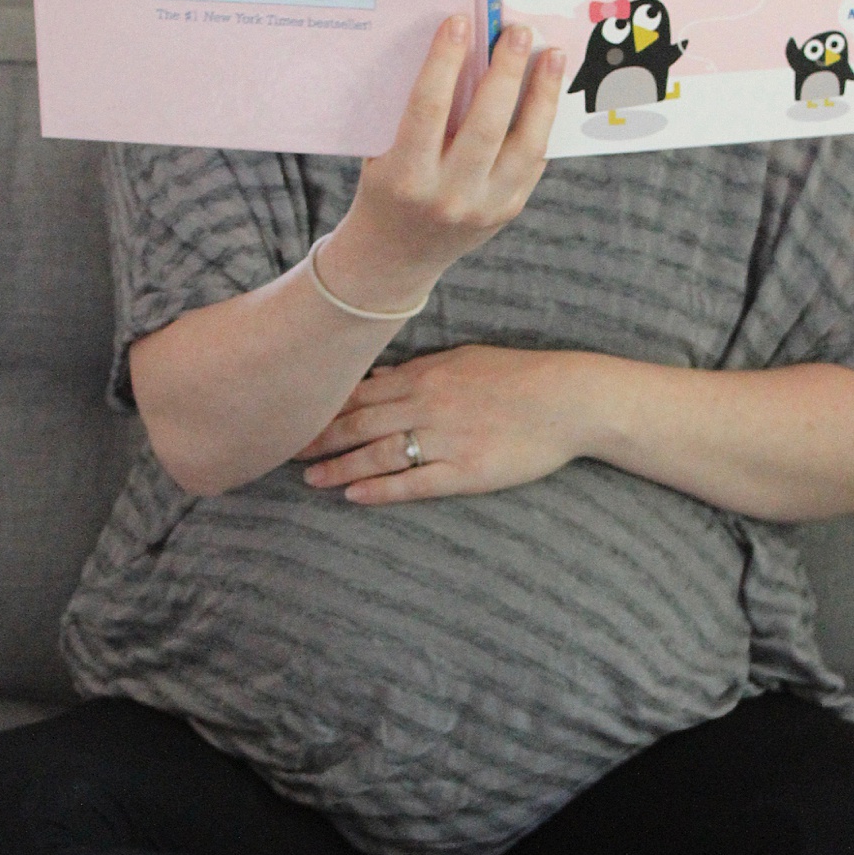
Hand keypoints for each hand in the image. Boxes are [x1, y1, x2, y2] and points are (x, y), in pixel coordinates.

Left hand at [298, 346, 586, 503]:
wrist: (571, 399)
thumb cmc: (519, 376)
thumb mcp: (465, 359)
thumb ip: (419, 368)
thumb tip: (379, 374)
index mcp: (425, 375)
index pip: (359, 391)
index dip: (322, 406)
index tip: (292, 414)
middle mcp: (428, 404)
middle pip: (359, 422)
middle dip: (318, 438)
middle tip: (282, 451)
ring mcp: (446, 439)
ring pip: (379, 453)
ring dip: (340, 467)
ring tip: (310, 479)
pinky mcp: (466, 471)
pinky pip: (414, 482)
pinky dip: (380, 489)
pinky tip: (354, 495)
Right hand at [311, 18, 564, 315]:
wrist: (395, 254)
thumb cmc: (386, 186)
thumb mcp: (383, 153)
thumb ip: (416, 113)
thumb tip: (460, 49)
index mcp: (405, 177)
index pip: (428, 109)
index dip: (445, 61)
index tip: (459, 22)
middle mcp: (447, 195)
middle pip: (486, 124)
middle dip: (505, 72)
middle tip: (517, 31)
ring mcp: (483, 207)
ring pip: (524, 144)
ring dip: (542, 94)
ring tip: (552, 54)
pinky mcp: (507, 210)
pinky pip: (532, 160)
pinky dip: (542, 121)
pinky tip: (548, 89)